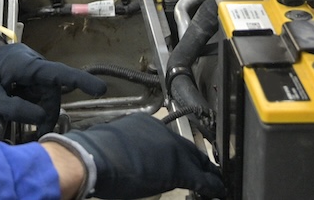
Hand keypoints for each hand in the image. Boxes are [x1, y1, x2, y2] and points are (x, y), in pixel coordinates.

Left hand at [0, 42, 106, 134]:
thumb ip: (18, 110)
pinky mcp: (17, 66)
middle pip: (51, 86)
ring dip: (39, 105)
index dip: (80, 81)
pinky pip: (32, 83)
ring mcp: (22, 61)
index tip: (100, 88)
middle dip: (49, 108)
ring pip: (42, 86)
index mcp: (22, 64)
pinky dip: (30, 98)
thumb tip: (42, 117)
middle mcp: (26, 58)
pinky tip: (17, 106)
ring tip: (25, 120)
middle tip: (40, 131)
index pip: (57, 74)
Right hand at [50, 113, 225, 198]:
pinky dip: (212, 185)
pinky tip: (218, 190)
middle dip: (198, 160)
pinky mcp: (179, 168)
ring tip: (214, 180)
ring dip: (205, 172)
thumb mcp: (114, 143)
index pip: (169, 139)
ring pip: (195, 161)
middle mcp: (161, 131)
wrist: (95, 158)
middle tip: (208, 170)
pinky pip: (201, 179)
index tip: (182, 159)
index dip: (179, 152)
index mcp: (145, 124)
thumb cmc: (95, 153)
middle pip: (187, 147)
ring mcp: (172, 148)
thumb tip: (132, 157)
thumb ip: (129, 146)